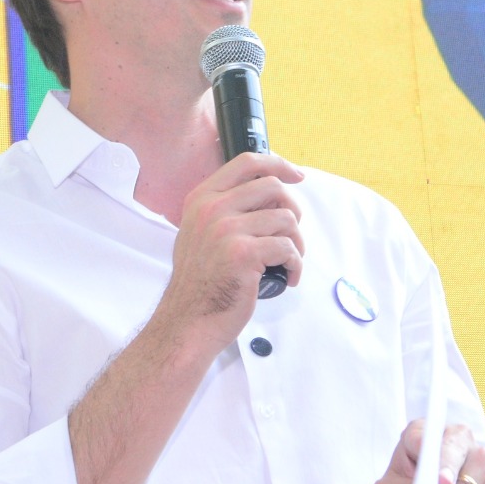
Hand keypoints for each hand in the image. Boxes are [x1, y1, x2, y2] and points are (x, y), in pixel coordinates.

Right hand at [153, 151, 304, 356]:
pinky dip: (295, 265)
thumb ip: (225, 210)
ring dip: (296, 243)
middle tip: (290, 235)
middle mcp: (212, 209)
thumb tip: (269, 195)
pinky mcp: (243, 253)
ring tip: (287, 261)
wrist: (188, 320)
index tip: (295, 175)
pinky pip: (288, 248)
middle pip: (273, 187)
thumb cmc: (200, 283)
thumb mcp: (200, 233)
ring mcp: (226, 230)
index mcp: (201, 199)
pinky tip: (287, 277)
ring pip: (286, 219)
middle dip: (292, 211)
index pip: (247, 163)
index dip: (278, 164)